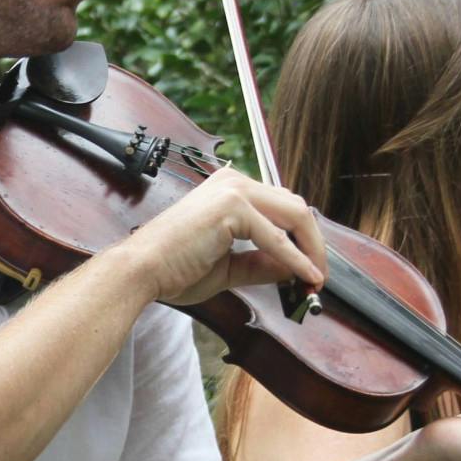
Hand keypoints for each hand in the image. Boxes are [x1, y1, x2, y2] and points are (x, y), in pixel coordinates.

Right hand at [114, 166, 324, 306]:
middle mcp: (234, 181)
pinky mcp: (232, 206)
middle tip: (319, 277)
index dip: (303, 239)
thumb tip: (297, 270)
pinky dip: (296, 259)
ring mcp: (233, 190)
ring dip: (312, 249)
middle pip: (295, 207)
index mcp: (230, 189)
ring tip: (315, 280)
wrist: (142, 271)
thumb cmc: (175, 268)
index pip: (282, 207)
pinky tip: (306, 277)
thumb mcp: (230, 267)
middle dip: (314, 243)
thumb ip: (263, 263)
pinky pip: (276, 237)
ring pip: (294, 215)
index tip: (311, 270)